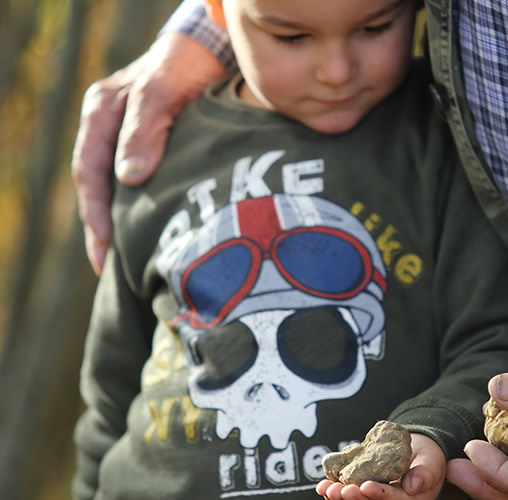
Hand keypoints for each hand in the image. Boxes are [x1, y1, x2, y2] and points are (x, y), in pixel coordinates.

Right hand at [71, 32, 225, 273]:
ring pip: (120, 190)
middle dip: (104, 231)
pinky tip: (154, 235)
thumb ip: (144, 131)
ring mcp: (131, 139)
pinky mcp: (156, 148)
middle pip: (99, 188)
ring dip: (123, 226)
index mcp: (101, 114)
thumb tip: (129, 178)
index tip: (105, 252)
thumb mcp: (162, 93)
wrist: (213, 52)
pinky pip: (143, 186)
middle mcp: (111, 129)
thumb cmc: (186, 67)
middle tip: (113, 271)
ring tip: (131, 265)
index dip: (95, 215)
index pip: (89, 172)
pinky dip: (144, 211)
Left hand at [316, 433, 445, 499]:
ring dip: (340, 496)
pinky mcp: (365, 491)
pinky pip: (351, 494)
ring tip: (326, 488)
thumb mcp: (432, 462)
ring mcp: (376, 498)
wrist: (417, 453)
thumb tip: (413, 485)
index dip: (379, 495)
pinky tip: (324, 486)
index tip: (366, 486)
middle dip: (354, 498)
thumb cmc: (428, 458)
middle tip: (340, 490)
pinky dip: (336, 490)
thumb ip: (425, 474)